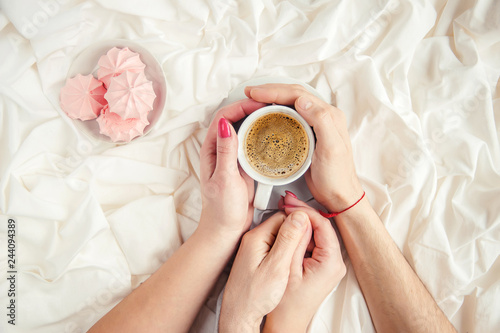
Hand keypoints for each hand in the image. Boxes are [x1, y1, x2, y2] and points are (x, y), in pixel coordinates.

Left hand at [198, 98, 265, 242]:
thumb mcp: (224, 179)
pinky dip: (262, 136)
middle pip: (235, 119)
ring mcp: (233, 157)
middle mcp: (220, 149)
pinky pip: (253, 144)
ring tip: (275, 115)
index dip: (241, 106)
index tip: (259, 103)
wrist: (226, 229)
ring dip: (258, 120)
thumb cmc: (221, 209)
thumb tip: (226, 124)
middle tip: (271, 105)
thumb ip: (226, 152)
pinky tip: (274, 136)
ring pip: (245, 130)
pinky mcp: (244, 165)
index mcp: (211, 149)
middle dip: (251, 108)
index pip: (224, 117)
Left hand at [219, 211, 309, 332]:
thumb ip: (288, 240)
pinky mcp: (255, 259)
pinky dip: (284, 253)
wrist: (239, 315)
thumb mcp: (276, 267)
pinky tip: (288, 265)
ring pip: (279, 236)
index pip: (283, 216)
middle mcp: (252, 240)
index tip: (312, 232)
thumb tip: (299, 216)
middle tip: (307, 247)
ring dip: (291, 244)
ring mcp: (253, 250)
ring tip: (298, 258)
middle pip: (281, 225)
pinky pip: (274, 247)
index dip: (300, 223)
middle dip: (297, 233)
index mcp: (256, 238)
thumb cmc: (253, 297)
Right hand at [244, 84, 363, 212]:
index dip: (275, 91)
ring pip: (291, 104)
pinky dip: (276, 111)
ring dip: (272, 98)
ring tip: (255, 98)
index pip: (298, 94)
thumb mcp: (331, 148)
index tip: (256, 93)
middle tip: (251, 92)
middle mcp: (323, 116)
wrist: (339, 196)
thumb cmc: (337, 177)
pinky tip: (266, 114)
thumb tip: (302, 100)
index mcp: (329, 115)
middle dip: (271, 90)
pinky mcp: (308, 136)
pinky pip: (290, 117)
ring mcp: (315, 126)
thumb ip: (321, 121)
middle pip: (294, 94)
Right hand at [264, 192, 345, 331]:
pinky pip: (313, 243)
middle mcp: (335, 263)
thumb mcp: (286, 267)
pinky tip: (287, 230)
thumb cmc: (285, 304)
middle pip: (321, 227)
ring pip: (316, 234)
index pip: (323, 224)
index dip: (304, 211)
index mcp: (331, 262)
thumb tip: (297, 216)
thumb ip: (294, 239)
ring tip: (283, 214)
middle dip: (302, 215)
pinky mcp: (322, 266)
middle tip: (285, 204)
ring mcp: (330, 265)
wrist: (285, 323)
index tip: (289, 204)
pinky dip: (300, 235)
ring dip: (300, 224)